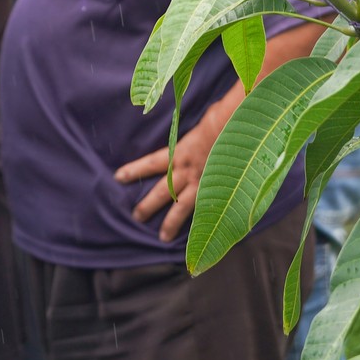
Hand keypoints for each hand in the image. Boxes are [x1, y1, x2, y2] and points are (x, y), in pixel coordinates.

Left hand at [116, 104, 228, 241]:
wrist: (240, 132)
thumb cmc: (226, 120)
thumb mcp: (207, 121)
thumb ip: (201, 129)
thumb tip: (206, 120)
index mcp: (181, 152)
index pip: (152, 162)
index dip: (135, 170)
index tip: (118, 177)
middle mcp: (188, 171)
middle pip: (163, 191)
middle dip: (148, 205)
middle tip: (136, 216)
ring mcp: (204, 184)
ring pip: (181, 208)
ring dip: (170, 223)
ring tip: (162, 237)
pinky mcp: (219, 192)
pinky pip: (207, 212)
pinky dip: (203, 225)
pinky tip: (199, 240)